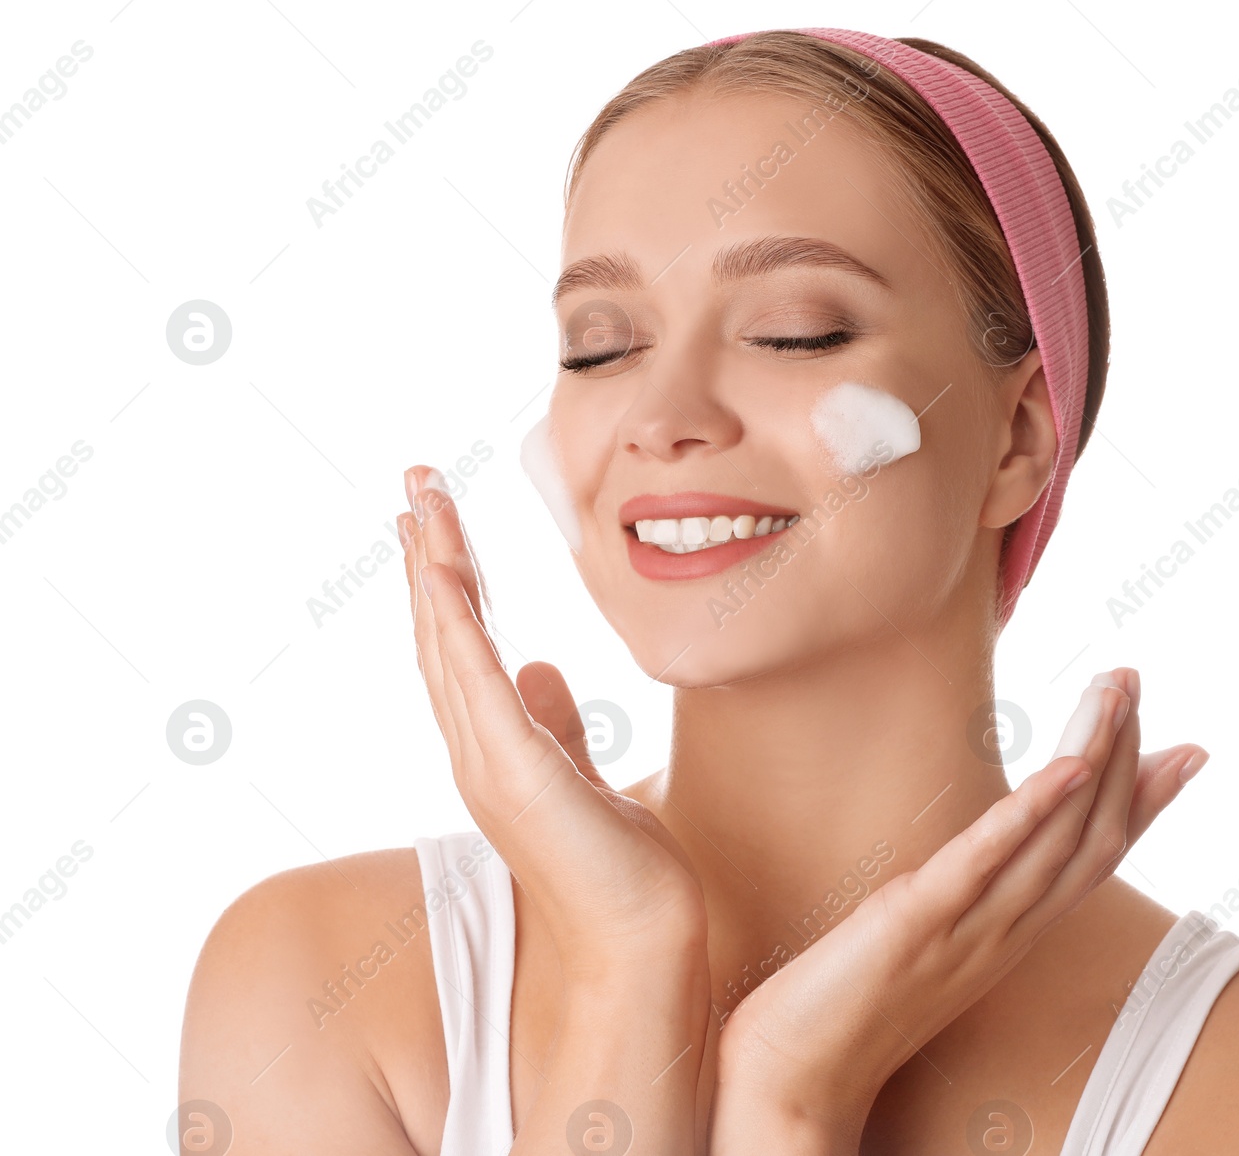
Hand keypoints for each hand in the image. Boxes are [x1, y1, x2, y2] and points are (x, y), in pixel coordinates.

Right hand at [400, 466, 707, 974]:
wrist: (643, 937)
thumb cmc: (618, 870)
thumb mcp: (585, 780)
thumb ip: (559, 727)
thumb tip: (542, 668)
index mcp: (496, 747)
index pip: (465, 645)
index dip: (448, 581)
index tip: (437, 521)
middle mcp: (478, 749)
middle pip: (443, 632)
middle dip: (429, 553)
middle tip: (415, 480)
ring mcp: (487, 759)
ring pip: (449, 642)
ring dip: (435, 565)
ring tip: (422, 496)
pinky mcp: (513, 771)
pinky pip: (475, 680)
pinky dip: (455, 623)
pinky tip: (443, 571)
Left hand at [708, 668, 1205, 1152]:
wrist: (792, 1079)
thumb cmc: (840, 1009)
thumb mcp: (920, 942)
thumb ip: (954, 901)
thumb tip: (967, 862)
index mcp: (1007, 935)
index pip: (1095, 859)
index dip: (1144, 803)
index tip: (1186, 748)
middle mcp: (1003, 935)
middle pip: (1090, 839)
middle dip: (1123, 756)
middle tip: (1137, 679)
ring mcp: (966, 931)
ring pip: (1056, 841)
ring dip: (1093, 758)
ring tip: (1113, 691)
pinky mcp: (916, 923)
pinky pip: (986, 864)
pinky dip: (1032, 813)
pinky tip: (1067, 768)